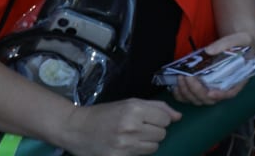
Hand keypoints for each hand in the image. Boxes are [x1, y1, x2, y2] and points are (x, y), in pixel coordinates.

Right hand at [59, 98, 179, 155]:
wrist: (75, 128)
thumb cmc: (105, 114)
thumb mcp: (130, 103)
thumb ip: (157, 107)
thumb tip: (178, 117)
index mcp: (134, 110)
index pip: (165, 119)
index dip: (159, 119)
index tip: (148, 119)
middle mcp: (130, 128)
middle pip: (161, 134)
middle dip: (153, 131)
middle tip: (139, 128)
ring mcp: (124, 145)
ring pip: (154, 147)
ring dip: (147, 143)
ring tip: (133, 137)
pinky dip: (136, 152)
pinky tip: (126, 146)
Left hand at [169, 32, 254, 105]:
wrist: (238, 43)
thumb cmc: (242, 43)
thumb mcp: (240, 39)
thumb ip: (226, 44)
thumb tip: (208, 51)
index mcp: (238, 79)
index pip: (230, 93)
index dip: (220, 96)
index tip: (210, 92)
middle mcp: (224, 87)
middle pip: (210, 99)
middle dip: (196, 90)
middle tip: (187, 77)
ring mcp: (212, 88)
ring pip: (198, 100)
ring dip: (187, 92)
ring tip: (180, 77)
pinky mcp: (201, 86)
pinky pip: (189, 97)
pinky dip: (181, 94)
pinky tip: (176, 85)